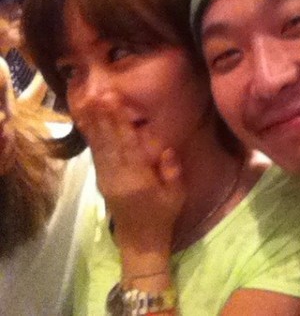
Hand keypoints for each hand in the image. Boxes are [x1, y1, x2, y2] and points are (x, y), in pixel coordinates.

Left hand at [76, 93, 184, 257]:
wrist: (140, 239)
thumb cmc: (163, 214)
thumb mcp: (177, 195)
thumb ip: (173, 172)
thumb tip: (167, 150)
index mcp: (138, 180)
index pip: (128, 145)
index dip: (120, 123)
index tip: (114, 103)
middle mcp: (117, 177)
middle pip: (110, 142)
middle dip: (104, 118)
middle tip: (99, 94)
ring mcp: (106, 178)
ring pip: (100, 146)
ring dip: (95, 123)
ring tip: (90, 102)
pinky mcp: (101, 179)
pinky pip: (96, 154)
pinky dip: (92, 137)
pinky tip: (88, 122)